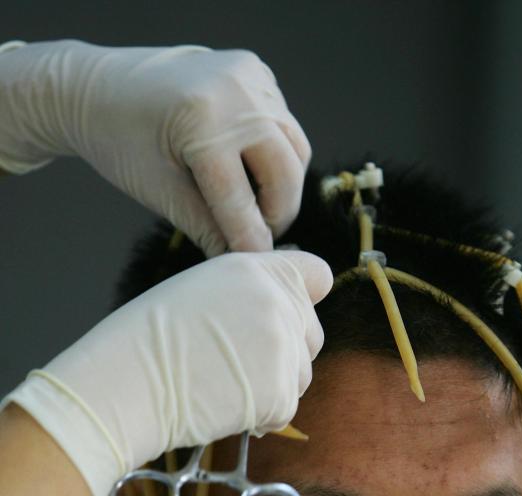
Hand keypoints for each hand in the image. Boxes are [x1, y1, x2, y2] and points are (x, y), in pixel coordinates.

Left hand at [0, 41, 310, 254]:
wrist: (96, 87)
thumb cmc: (117, 139)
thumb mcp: (157, 189)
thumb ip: (203, 226)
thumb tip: (241, 260)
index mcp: (203, 119)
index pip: (240, 196)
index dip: (251, 238)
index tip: (259, 267)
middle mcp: (236, 90)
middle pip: (285, 170)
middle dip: (277, 212)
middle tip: (262, 238)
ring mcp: (249, 75)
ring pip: (294, 148)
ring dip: (282, 185)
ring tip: (257, 209)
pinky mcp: (255, 71)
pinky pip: (284, 124)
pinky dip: (274, 153)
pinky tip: (248, 169)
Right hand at [3, 251, 331, 495]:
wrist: (126, 383)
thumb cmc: (145, 341)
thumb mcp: (201, 290)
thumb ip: (249, 295)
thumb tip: (280, 313)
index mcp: (256, 269)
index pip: (318, 275)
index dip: (303, 299)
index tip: (280, 319)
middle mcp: (277, 302)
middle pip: (311, 334)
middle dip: (285, 354)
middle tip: (237, 366)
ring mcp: (283, 348)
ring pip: (301, 376)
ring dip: (272, 387)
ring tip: (223, 386)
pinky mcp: (280, 392)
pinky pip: (285, 411)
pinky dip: (261, 418)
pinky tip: (223, 408)